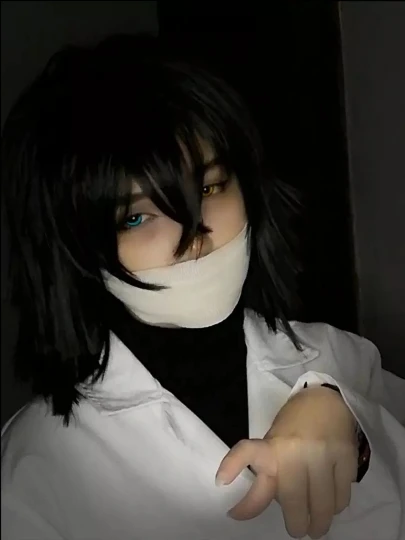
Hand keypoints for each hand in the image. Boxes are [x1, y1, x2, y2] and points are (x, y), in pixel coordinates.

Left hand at [216, 386, 357, 538]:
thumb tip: (247, 511)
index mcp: (272, 446)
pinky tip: (332, 504)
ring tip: (316, 528)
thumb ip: (266, 476)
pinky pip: (342, 495)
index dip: (239, 488)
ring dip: (319, 522)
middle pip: (294, 500)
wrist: (326, 399)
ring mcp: (322, 453)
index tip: (232, 514)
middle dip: (296, 524)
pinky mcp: (346, 456)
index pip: (246, 457)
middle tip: (297, 530)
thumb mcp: (273, 445)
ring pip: (323, 504)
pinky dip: (336, 506)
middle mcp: (294, 450)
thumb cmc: (294, 426)